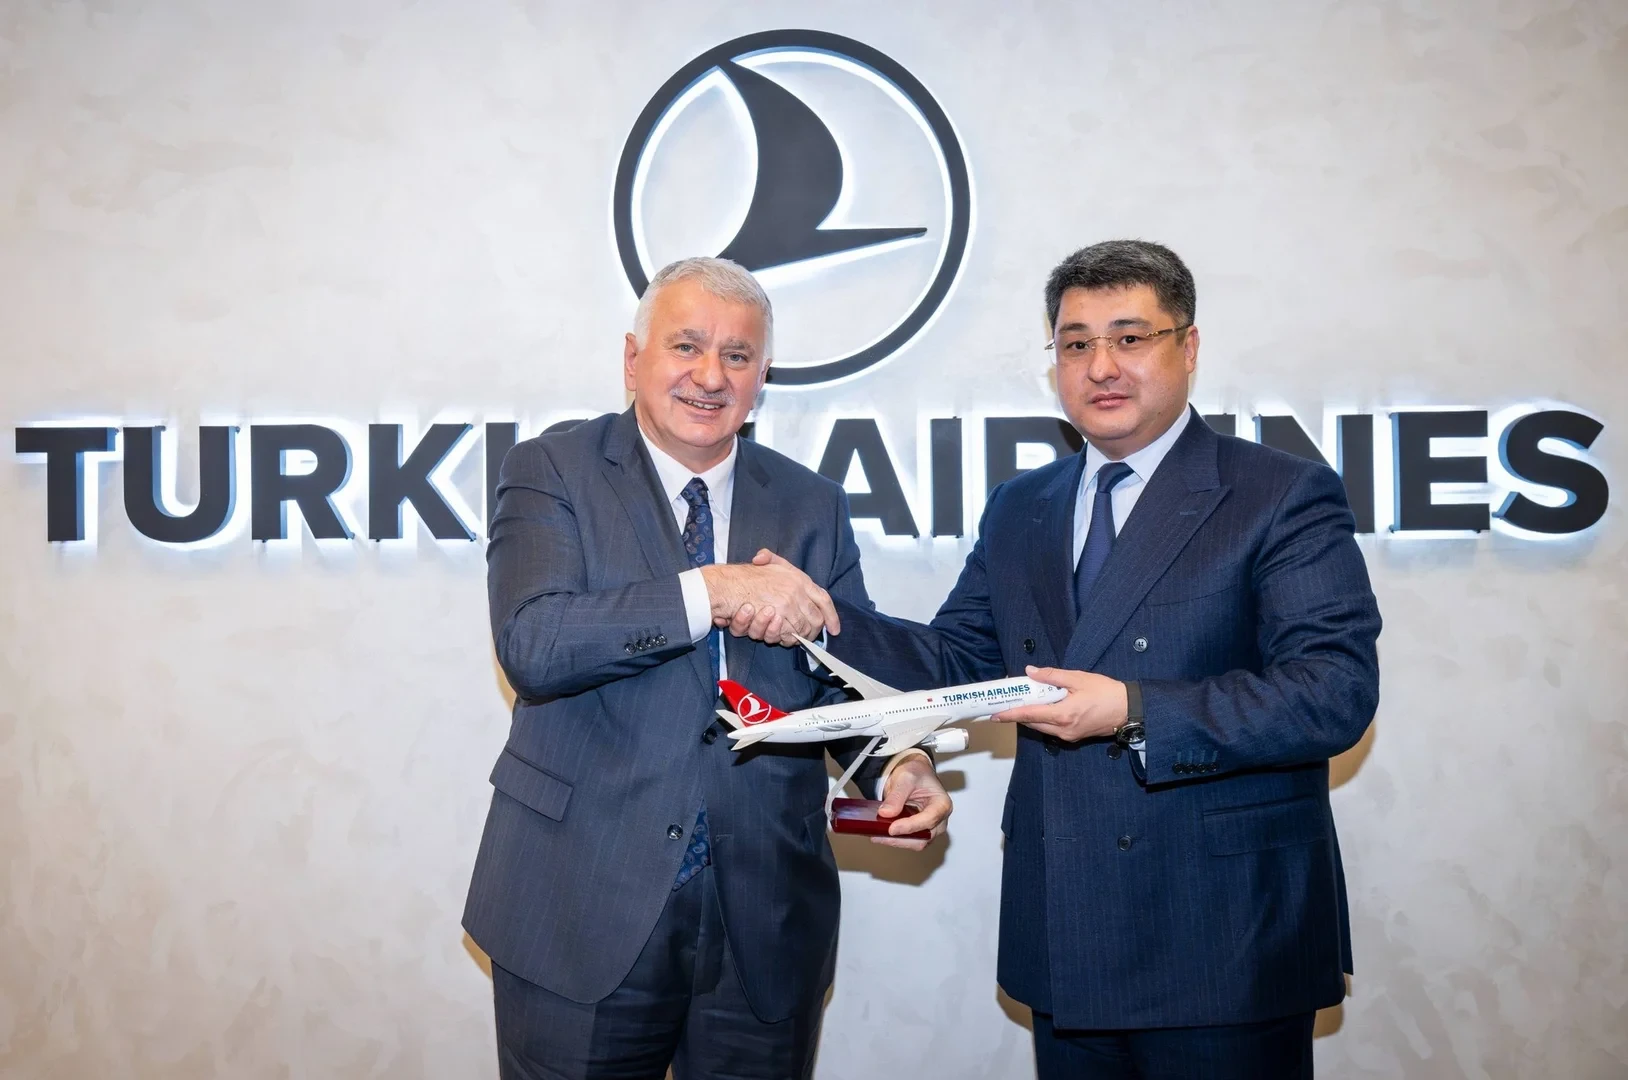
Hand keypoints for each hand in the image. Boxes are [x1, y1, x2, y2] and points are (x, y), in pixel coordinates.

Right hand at [702, 550, 838, 645]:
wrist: (725, 585)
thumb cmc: (743, 576)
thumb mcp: (764, 562)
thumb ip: (770, 559)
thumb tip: (763, 558)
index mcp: (799, 579)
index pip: (824, 599)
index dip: (831, 616)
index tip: (834, 630)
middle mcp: (797, 592)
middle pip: (815, 620)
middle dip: (808, 633)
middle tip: (797, 638)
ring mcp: (787, 604)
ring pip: (799, 631)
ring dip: (787, 635)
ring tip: (773, 632)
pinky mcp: (777, 617)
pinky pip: (783, 636)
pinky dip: (776, 636)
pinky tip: (769, 633)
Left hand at [872, 752, 950, 849]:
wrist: (914, 774)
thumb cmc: (916, 773)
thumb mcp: (906, 778)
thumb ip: (897, 796)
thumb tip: (886, 813)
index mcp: (942, 804)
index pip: (929, 820)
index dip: (910, 826)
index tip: (892, 829)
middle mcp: (940, 820)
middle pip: (924, 837)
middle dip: (901, 838)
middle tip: (879, 834)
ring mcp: (931, 828)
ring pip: (916, 843)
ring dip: (896, 841)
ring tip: (876, 835)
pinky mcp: (920, 832)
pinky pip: (909, 841)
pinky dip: (894, 839)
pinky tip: (880, 834)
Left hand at [993, 665, 1127, 742]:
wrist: (1128, 710)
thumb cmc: (1106, 693)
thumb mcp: (1078, 679)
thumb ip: (1052, 676)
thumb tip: (1031, 672)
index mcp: (1062, 715)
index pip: (1029, 714)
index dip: (1010, 714)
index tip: (995, 714)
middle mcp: (1063, 729)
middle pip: (1032, 723)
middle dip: (1018, 713)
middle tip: (1006, 703)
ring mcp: (1068, 735)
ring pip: (1041, 727)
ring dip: (1031, 716)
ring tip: (1022, 702)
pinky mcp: (1074, 736)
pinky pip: (1052, 729)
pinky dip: (1044, 719)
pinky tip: (1042, 707)